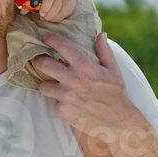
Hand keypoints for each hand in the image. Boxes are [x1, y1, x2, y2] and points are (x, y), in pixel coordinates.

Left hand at [31, 0, 75, 21]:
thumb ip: (27, 0)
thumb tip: (23, 12)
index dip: (45, 7)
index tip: (41, 14)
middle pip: (56, 8)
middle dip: (47, 16)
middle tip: (42, 16)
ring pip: (61, 14)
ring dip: (53, 18)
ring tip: (48, 15)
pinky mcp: (72, 3)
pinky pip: (66, 15)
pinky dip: (59, 17)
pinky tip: (54, 14)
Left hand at [33, 33, 149, 149]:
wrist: (118, 122)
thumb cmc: (116, 94)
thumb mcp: (113, 70)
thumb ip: (104, 51)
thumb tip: (101, 34)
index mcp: (85, 67)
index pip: (63, 47)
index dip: (52, 39)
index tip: (46, 36)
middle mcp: (72, 80)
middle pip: (43, 65)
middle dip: (39, 61)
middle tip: (40, 61)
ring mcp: (66, 96)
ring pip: (43, 86)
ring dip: (47, 85)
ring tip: (54, 86)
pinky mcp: (63, 111)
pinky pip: (53, 103)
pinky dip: (59, 103)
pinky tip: (68, 103)